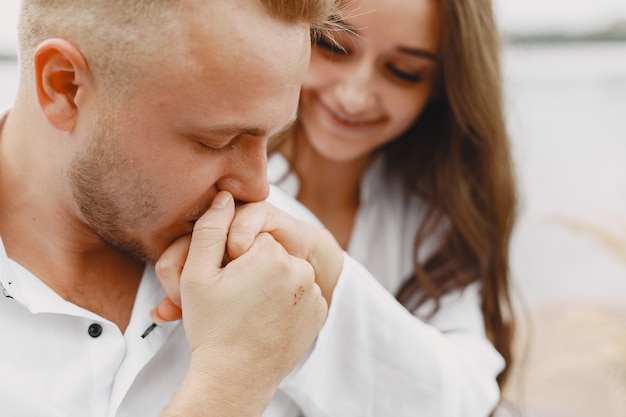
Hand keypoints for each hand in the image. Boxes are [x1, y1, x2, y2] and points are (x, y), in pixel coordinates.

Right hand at [160, 191, 327, 415]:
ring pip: (287, 274)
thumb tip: (224, 197)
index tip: (226, 281)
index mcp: (272, 254)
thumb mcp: (197, 274)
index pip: (252, 239)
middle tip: (237, 299)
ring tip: (251, 311)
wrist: (235, 377)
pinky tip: (267, 319)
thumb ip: (210, 229)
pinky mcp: (319, 314)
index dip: (234, 258)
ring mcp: (314, 294)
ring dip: (272, 285)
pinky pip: (302, 295)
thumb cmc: (212, 326)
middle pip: (272, 255)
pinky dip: (288, 303)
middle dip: (255, 269)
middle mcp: (300, 270)